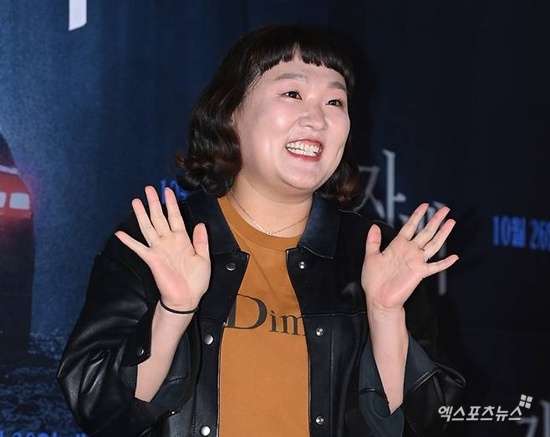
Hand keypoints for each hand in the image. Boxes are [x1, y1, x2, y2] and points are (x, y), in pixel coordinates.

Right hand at [115, 186, 210, 310]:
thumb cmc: (196, 280)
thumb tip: (200, 224)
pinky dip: (129, 241)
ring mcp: (158, 249)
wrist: (186, 298)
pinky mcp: (151, 259)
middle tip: (149, 188)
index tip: (168, 190)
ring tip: (135, 201)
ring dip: (142, 214)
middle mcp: (168, 241)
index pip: (175, 217)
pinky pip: (138, 248)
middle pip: (159, 217)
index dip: (172, 204)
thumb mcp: (204, 258)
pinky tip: (120, 234)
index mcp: (182, 239)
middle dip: (154, 203)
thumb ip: (201, 241)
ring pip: (148, 227)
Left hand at [361, 203, 457, 311]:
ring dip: (443, 233)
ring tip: (451, 222)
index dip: (417, 215)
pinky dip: (445, 262)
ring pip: (433, 244)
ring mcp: (416, 261)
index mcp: (397, 246)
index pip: (410, 226)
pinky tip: (455, 257)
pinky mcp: (420, 273)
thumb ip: (373, 241)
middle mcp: (409, 251)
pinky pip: (435, 267)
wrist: (378, 299)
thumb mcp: (370, 256)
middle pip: (426, 232)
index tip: (425, 205)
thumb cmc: (373, 280)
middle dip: (435, 219)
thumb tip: (374, 226)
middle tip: (445, 208)